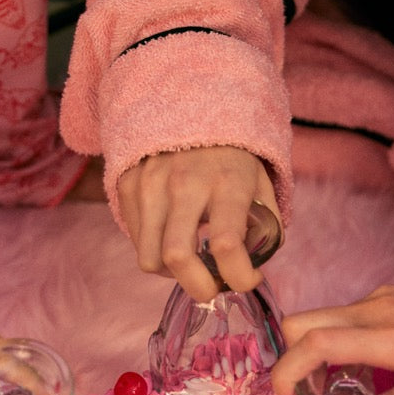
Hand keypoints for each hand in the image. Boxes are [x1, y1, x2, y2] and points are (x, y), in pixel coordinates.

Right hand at [117, 145, 280, 300]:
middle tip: (211, 290)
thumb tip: (254, 268)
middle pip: (177, 258)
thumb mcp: (261, 183)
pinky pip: (137, 240)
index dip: (239, 277)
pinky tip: (172, 235)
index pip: (228, 244)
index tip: (248, 280)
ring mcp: (150, 184)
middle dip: (198, 288)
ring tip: (190, 260)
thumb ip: (265, 227)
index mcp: (228, 182)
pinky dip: (155, 250)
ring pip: (150, 258)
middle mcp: (185, 183)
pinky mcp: (128, 184)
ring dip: (173, 272)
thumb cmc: (233, 155)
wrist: (190, 105)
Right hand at [270, 285, 393, 394]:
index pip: (316, 344)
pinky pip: (341, 318)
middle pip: (300, 325)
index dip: (287, 377)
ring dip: (307, 358)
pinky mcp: (385, 296)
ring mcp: (379, 298)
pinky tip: (351, 377)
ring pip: (317, 320)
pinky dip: (330, 346)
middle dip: (287, 366)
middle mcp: (378, 309)